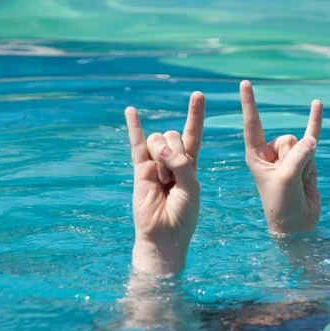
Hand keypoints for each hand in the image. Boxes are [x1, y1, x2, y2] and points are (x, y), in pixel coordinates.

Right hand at [125, 92, 204, 274]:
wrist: (164, 236)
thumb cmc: (183, 215)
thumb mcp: (191, 187)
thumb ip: (181, 164)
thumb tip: (161, 146)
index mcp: (190, 164)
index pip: (193, 134)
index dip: (195, 115)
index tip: (198, 94)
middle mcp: (172, 160)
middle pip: (173, 135)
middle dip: (175, 152)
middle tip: (173, 178)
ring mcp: (154, 164)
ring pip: (158, 140)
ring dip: (162, 157)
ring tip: (162, 181)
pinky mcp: (139, 170)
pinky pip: (136, 145)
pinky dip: (134, 127)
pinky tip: (131, 111)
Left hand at [240, 81, 322, 233]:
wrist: (296, 223)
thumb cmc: (281, 203)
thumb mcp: (286, 179)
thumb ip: (299, 156)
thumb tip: (313, 139)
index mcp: (255, 155)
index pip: (252, 124)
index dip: (250, 104)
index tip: (245, 82)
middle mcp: (271, 152)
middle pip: (287, 139)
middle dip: (293, 160)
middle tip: (288, 181)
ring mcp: (289, 155)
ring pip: (303, 145)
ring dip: (305, 165)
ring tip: (298, 183)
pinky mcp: (306, 159)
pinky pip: (312, 137)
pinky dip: (315, 121)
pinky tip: (317, 105)